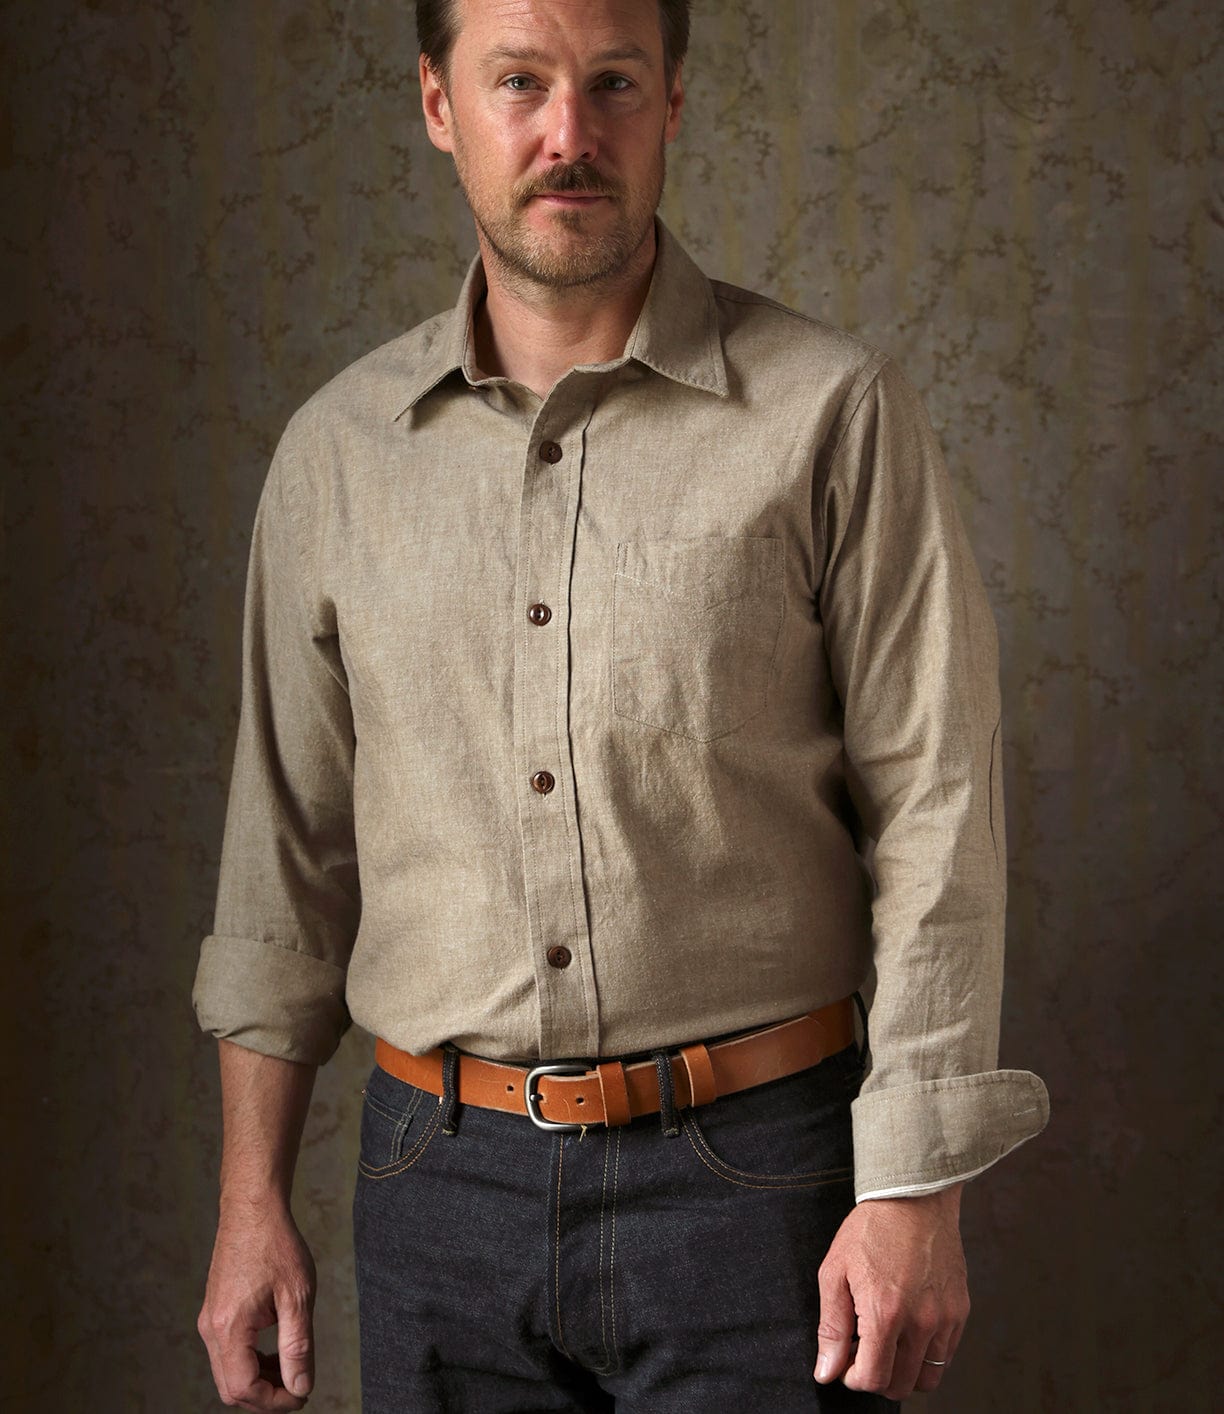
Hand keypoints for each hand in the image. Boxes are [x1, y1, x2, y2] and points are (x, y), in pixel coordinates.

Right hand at [198, 1201, 316, 1410]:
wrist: (252, 1207)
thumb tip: (301, 1386)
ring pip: (228, 1372)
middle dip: (265, 1395)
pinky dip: (250, 1360)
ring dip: (258, 1379)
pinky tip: (276, 1347)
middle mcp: (211, 1328)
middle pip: (231, 1387)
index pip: (244, 1388)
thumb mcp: (298, 1296)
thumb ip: (298, 1346)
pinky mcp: (214, 1312)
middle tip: (298, 1385)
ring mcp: (209, 1320)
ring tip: (291, 1367)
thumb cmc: (276, 1244)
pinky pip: (227, 1352)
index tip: (302, 1395)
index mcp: (229, 1327)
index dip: (275, 1400)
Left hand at [813, 1183, 968, 1400]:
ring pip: (928, 1378)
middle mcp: (920, 1322)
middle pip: (901, 1385)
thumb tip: (827, 1371)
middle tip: (864, 1352)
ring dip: (903, 1372)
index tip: (847, 1361)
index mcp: (885, 1313)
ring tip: (886, 1345)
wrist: (912, 1198)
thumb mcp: (835, 1272)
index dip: (854, 1378)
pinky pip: (946, 1356)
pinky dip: (925, 1357)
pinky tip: (907, 1332)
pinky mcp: (960, 1310)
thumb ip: (831, 1327)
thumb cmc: (870, 1230)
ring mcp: (945, 1318)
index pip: (873, 1379)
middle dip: (877, 1378)